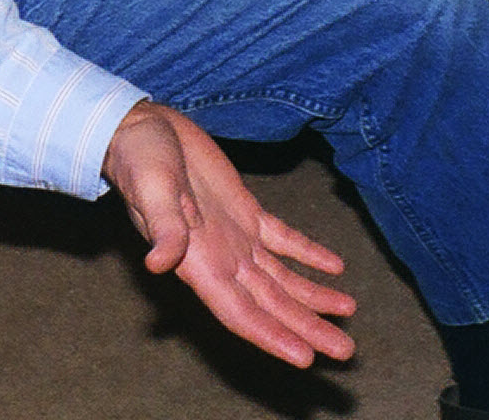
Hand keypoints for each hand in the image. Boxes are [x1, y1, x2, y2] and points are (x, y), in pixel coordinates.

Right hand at [104, 100, 356, 366]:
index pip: (241, 312)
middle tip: (345, 351)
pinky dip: (308, 255)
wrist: (142, 131)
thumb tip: (160, 263)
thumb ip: (162, 227)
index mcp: (199, 262)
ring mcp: (236, 238)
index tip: (306, 358)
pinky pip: (283, 240)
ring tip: (348, 311)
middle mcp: (221, 260)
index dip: (273, 337)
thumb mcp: (150, 189)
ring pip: (282, 278)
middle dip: (307, 328)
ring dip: (314, 297)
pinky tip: (335, 267)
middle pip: (271, 305)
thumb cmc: (140, 162)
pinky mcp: (246, 212)